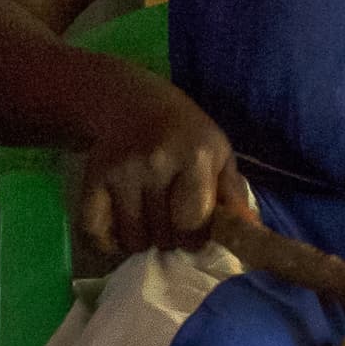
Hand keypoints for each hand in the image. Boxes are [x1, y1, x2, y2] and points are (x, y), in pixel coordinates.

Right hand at [75, 81, 257, 255]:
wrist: (133, 102)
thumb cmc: (186, 133)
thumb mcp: (219, 154)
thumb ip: (234, 196)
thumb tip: (251, 234)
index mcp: (194, 156)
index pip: (193, 221)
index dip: (197, 237)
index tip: (196, 233)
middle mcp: (155, 163)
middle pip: (164, 235)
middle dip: (172, 239)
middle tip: (171, 225)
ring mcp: (121, 171)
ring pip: (133, 238)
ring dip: (144, 241)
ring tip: (150, 225)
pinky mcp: (93, 178)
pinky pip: (95, 231)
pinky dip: (108, 242)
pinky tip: (120, 231)